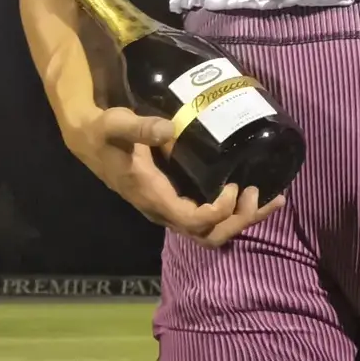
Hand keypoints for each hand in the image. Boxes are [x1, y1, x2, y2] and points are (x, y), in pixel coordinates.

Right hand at [63, 104, 283, 246]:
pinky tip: (254, 196)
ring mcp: (169, 208)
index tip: (236, 187)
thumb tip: (167, 128)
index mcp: (153, 197)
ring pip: (209, 231)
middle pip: (207, 235)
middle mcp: (162, 210)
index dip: (218, 211)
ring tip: (271, 198)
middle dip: (239, 221)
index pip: (192, 221)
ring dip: (241, 219)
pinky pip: (207, 219)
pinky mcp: (175, 200)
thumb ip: (140, 128)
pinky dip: (233, 213)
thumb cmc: (105, 132)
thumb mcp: (118, 125)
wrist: (89, 138)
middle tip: (262, 195)